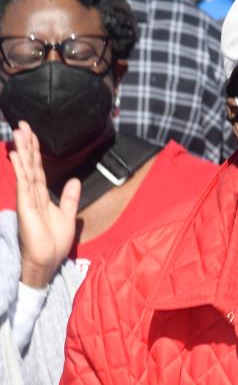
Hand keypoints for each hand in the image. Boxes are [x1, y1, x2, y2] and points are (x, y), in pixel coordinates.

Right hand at [10, 121, 79, 287]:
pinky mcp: (25, 206)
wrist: (48, 259)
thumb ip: (69, 198)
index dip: (35, 152)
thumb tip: (73, 180)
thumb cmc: (54, 242)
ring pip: (25, 170)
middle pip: (30, 165)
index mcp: (41, 196)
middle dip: (27, 145)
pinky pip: (24, 183)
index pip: (38, 169)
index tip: (32, 135)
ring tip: (19, 132)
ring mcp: (27, 199)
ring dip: (22, 151)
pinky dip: (21, 168)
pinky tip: (16, 155)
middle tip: (22, 124)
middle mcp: (32, 195)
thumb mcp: (67, 216)